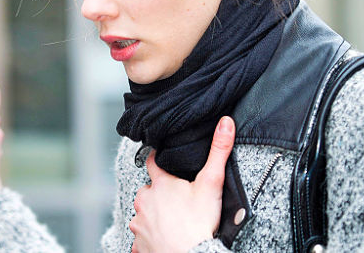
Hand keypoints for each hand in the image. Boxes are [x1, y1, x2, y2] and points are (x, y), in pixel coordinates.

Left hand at [130, 116, 235, 252]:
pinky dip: (150, 238)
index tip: (162, 159)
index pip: (152, 161)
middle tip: (177, 201)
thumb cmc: (200, 223)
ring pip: (143, 214)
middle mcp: (143, 201)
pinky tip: (163, 239)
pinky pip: (141, 239)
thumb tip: (226, 122)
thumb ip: (219, 151)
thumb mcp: (212, 184)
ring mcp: (139, 224)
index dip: (158, 159)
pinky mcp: (137, 245)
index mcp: (159, 184)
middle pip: (147, 190)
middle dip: (158, 194)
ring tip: (172, 222)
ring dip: (153, 216)